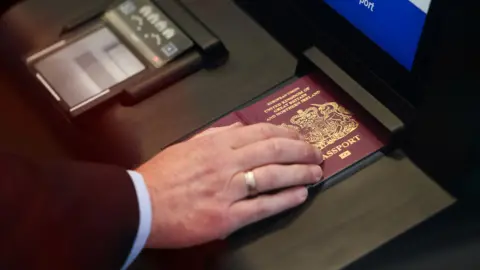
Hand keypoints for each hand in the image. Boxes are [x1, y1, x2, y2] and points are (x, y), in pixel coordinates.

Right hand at [136, 123, 323, 248]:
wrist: (139, 206)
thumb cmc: (159, 176)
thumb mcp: (187, 146)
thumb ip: (215, 135)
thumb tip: (240, 128)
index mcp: (215, 144)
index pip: (261, 132)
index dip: (286, 132)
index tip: (299, 135)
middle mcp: (225, 162)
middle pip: (273, 150)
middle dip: (301, 150)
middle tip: (316, 153)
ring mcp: (227, 190)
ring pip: (273, 175)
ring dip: (299, 172)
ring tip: (315, 172)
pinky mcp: (226, 217)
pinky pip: (262, 206)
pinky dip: (284, 200)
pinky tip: (300, 195)